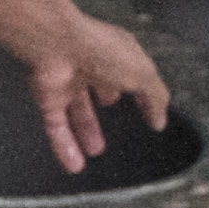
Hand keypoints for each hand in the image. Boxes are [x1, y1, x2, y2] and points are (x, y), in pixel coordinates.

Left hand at [26, 12, 172, 175]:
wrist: (56, 43)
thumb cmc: (98, 47)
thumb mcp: (142, 73)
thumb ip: (155, 96)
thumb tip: (160, 118)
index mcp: (116, 53)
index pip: (132, 76)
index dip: (142, 96)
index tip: (149, 114)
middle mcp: (90, 65)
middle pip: (98, 93)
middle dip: (103, 113)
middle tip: (111, 131)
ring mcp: (67, 81)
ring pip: (76, 113)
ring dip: (85, 133)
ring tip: (94, 152)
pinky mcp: (48, 98)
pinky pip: (56, 126)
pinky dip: (64, 146)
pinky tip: (74, 164)